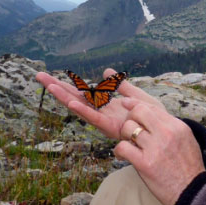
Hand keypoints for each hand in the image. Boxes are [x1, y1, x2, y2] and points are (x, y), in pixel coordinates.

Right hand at [35, 68, 164, 139]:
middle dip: (58, 87)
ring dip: (65, 96)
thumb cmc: (154, 118)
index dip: (67, 84)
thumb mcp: (138, 97)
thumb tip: (106, 71)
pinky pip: (95, 118)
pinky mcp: (112, 127)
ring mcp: (105, 120)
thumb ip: (122, 86)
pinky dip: (84, 110)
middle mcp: (102, 113)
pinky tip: (72, 102)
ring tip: (49, 85)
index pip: (83, 92)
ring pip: (81, 106)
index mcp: (106, 106)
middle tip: (39, 75)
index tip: (51, 76)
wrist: (166, 133)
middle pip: (75, 97)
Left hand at [115, 98, 205, 204]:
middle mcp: (166, 133)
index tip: (126, 104)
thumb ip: (172, 128)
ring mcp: (155, 147)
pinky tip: (122, 156)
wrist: (192, 191)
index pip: (151, 107)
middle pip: (138, 112)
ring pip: (128, 128)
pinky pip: (123, 147)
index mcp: (177, 126)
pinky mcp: (145, 163)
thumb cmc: (189, 169)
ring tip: (127, 145)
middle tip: (128, 131)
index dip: (135, 105)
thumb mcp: (187, 141)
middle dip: (129, 119)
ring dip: (123, 136)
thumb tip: (154, 119)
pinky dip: (119, 151)